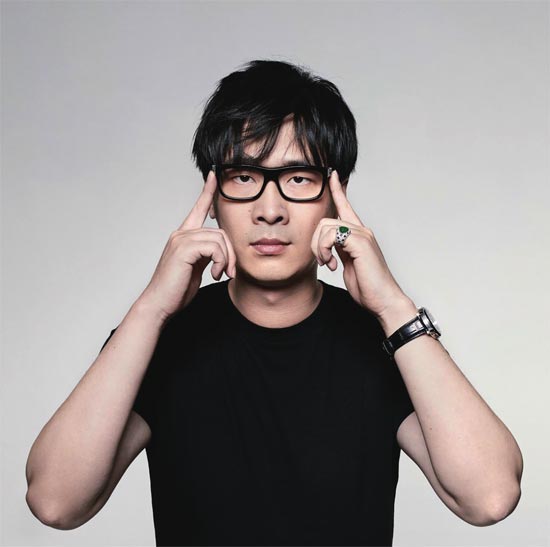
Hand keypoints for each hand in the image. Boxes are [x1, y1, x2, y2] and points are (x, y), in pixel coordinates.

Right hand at [137, 171, 236, 322]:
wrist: (160, 303)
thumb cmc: (176, 289)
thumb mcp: (197, 268)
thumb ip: (206, 255)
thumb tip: (221, 252)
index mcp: (184, 236)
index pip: (198, 208)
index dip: (207, 191)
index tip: (214, 175)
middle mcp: (181, 233)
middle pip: (220, 231)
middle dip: (230, 252)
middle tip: (230, 271)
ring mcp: (181, 240)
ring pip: (219, 239)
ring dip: (226, 260)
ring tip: (221, 275)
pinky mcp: (184, 249)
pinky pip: (214, 247)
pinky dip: (220, 262)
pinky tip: (214, 274)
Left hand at [311, 170, 411, 318]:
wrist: (383, 300)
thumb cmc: (368, 286)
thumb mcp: (348, 264)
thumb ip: (340, 250)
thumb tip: (329, 245)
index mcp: (358, 234)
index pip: (346, 206)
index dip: (337, 190)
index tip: (332, 174)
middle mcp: (361, 230)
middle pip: (325, 220)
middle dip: (315, 241)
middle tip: (323, 261)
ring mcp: (362, 235)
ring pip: (326, 227)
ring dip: (319, 248)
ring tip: (328, 264)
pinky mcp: (361, 242)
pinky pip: (332, 235)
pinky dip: (325, 250)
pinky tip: (333, 265)